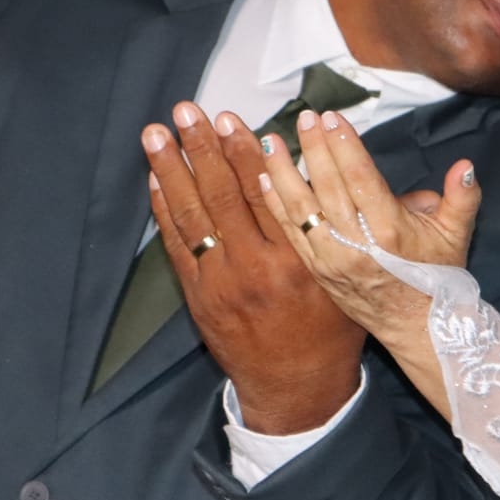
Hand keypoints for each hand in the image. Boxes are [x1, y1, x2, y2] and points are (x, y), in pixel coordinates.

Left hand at [143, 102, 364, 433]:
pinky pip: (177, 246)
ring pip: (192, 217)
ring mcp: (222, 284)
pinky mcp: (200, 298)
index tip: (229, 118)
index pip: (265, 194)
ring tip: (156, 134)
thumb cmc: (331, 329)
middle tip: (185, 111)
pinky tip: (157, 180)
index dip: (243, 153)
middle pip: (223, 197)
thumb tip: (305, 169)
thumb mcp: (343, 276)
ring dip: (172, 170)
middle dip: (201, 149)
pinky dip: (165, 211)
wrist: (298, 388)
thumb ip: (326, 227)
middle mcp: (257, 270)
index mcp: (299, 261)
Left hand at [257, 108, 480, 353]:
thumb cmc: (436, 275)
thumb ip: (463, 197)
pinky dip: (275, 205)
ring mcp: (332, 259)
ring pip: (301, 209)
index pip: (360, 177)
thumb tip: (465, 165)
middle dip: (314, 148)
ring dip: (283, 173)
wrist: (415, 327)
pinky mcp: (317, 271)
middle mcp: (356, 244)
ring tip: (271, 142)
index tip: (331, 117)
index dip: (343, 145)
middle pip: (328, 187)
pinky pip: (291, 233)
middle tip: (303, 116)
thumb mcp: (457, 235)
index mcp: (390, 230)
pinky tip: (264, 179)